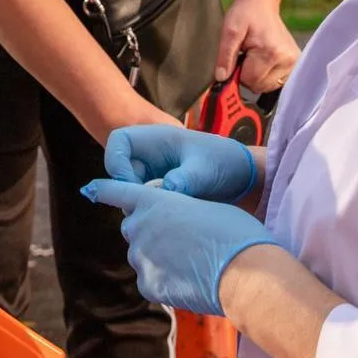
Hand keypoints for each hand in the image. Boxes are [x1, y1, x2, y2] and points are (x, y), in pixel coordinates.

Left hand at [82, 179, 278, 315]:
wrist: (245, 273)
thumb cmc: (236, 233)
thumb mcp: (206, 206)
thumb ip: (179, 211)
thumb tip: (176, 222)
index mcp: (154, 201)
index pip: (117, 192)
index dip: (105, 190)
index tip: (90, 189)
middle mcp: (139, 227)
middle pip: (133, 227)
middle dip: (149, 231)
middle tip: (181, 239)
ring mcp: (141, 258)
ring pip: (142, 256)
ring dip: (158, 257)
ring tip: (191, 262)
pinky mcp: (148, 285)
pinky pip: (150, 280)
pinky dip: (164, 280)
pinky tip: (189, 281)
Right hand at [103, 125, 257, 201]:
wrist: (241, 177)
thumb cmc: (224, 162)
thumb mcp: (206, 169)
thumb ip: (185, 179)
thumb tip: (166, 190)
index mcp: (156, 138)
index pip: (118, 142)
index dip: (116, 162)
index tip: (132, 185)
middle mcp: (149, 155)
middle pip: (120, 170)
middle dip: (128, 189)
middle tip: (148, 207)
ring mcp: (151, 173)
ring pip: (129, 189)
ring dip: (139, 202)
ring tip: (163, 214)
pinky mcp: (157, 191)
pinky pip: (142, 201)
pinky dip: (149, 210)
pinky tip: (168, 219)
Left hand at [216, 0, 300, 92]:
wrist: (261, 3)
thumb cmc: (245, 14)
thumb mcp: (230, 30)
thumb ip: (225, 56)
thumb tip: (222, 78)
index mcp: (271, 52)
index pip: (248, 80)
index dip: (237, 72)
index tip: (239, 56)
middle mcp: (287, 59)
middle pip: (258, 86)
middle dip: (247, 74)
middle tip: (247, 53)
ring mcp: (294, 63)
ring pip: (267, 87)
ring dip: (257, 75)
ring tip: (256, 54)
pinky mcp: (295, 64)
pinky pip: (275, 82)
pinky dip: (266, 75)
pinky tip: (264, 59)